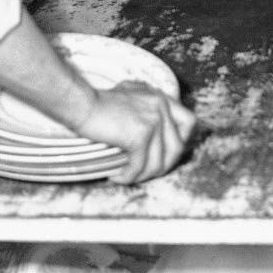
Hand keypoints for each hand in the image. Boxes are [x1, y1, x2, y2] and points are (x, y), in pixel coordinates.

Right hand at [75, 80, 196, 183]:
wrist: (82, 103)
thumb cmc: (100, 103)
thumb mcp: (131, 96)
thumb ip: (147, 107)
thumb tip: (156, 134)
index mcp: (161, 98)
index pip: (189, 122)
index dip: (180, 142)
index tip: (164, 154)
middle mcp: (162, 106)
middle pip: (177, 148)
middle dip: (161, 166)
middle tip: (142, 173)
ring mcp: (153, 120)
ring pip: (159, 162)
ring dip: (142, 176)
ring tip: (127, 176)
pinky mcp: (140, 134)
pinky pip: (140, 166)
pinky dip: (128, 176)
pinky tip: (116, 176)